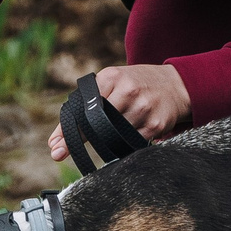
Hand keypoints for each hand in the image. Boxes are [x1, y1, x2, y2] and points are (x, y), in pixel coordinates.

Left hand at [48, 63, 190, 161]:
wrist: (175, 85)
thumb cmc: (135, 85)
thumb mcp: (111, 83)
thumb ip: (84, 105)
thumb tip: (54, 142)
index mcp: (112, 77)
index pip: (83, 108)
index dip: (67, 130)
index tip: (55, 147)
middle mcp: (128, 91)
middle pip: (96, 125)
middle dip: (78, 142)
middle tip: (61, 153)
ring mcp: (143, 108)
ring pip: (112, 137)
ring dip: (103, 144)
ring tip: (104, 139)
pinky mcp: (155, 125)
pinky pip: (129, 144)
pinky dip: (121, 146)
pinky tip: (121, 140)